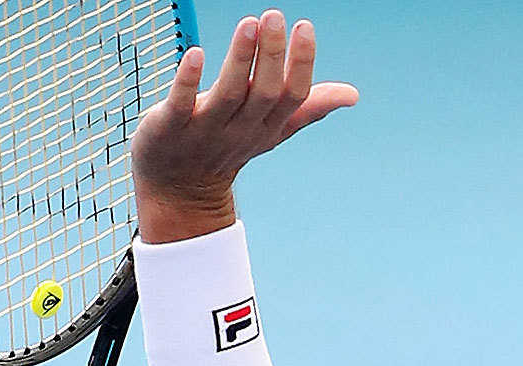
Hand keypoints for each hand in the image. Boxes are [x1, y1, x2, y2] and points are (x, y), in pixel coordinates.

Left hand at [131, 9, 358, 240]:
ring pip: (227, 95)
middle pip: (263, 94)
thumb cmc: (226, 148)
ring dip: (239, 60)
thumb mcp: (270, 130)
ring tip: (248, 25)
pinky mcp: (170, 127)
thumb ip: (307, 108)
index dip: (300, 64)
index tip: (304, 27)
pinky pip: (181, 104)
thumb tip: (352, 95)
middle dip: (271, 56)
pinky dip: (188, 82)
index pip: (291, 97)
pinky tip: (195, 53)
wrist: (179, 190)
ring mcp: (205, 130)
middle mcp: (240, 129)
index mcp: (266, 126)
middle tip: (274, 16)